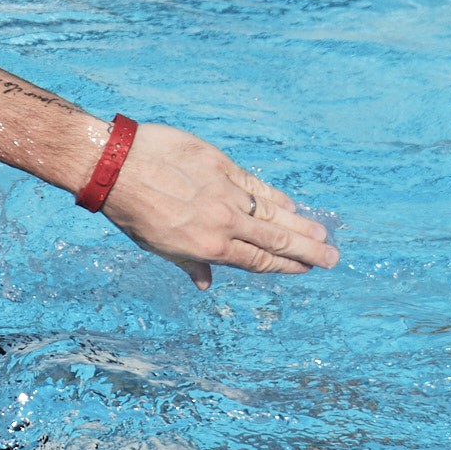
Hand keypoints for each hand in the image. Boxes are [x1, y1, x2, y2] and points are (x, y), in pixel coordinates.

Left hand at [96, 123, 336, 282]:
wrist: (117, 166)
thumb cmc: (132, 211)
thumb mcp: (158, 247)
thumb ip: (189, 264)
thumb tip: (206, 284)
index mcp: (208, 247)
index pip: (256, 260)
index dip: (284, 266)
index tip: (305, 269)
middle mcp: (223, 222)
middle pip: (275, 239)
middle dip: (307, 250)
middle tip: (333, 257)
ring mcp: (225, 192)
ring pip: (272, 212)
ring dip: (301, 224)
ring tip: (323, 233)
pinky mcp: (221, 164)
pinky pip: (256, 185)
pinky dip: (276, 196)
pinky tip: (292, 204)